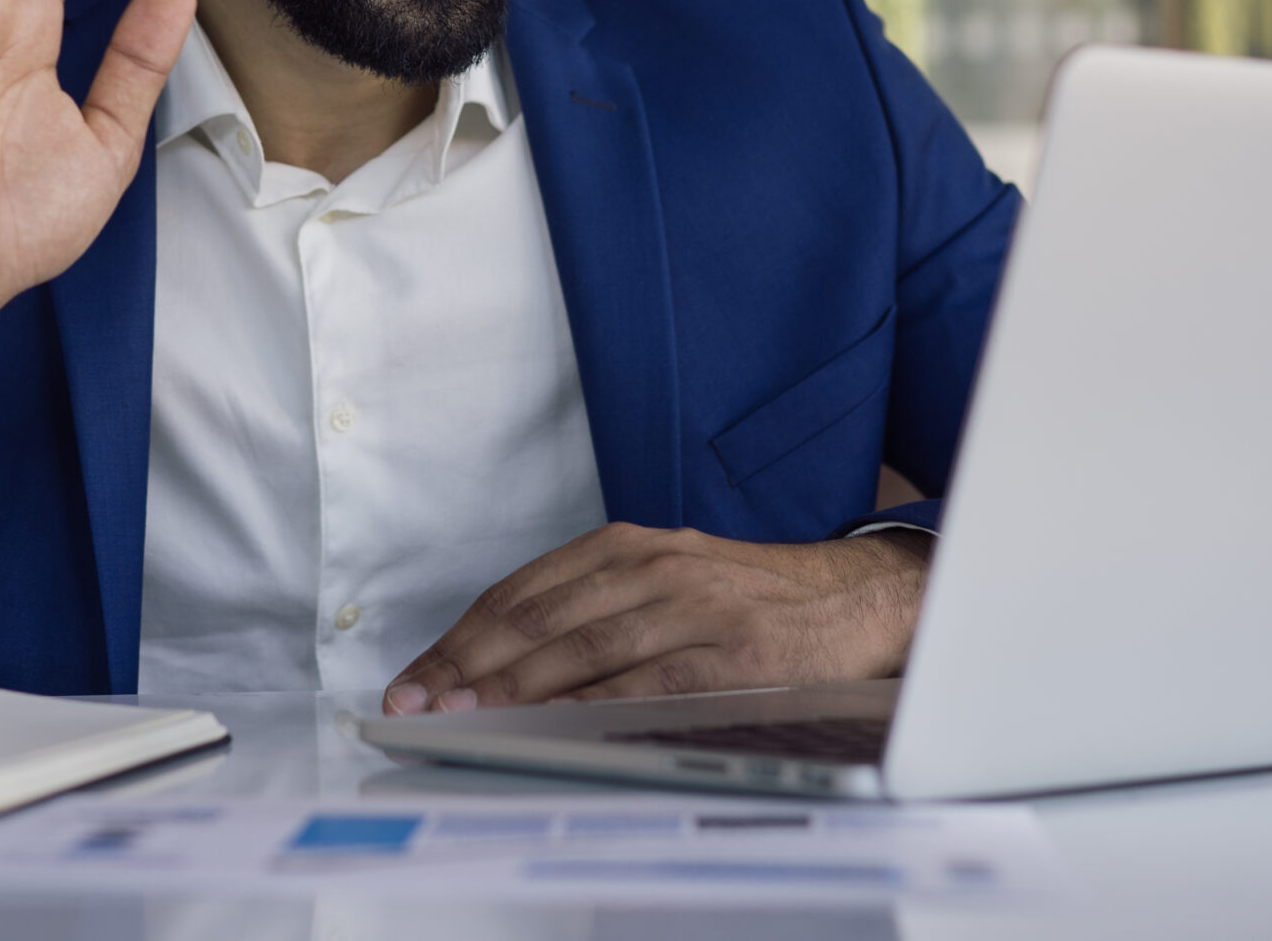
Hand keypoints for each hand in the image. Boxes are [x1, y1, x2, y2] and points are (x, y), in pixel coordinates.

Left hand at [380, 523, 931, 714]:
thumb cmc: (748, 597)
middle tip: (419, 699)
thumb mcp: (666, 578)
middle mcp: (653, 567)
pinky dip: (591, 704)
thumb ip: (595, 607)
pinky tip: (552, 723)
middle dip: (467, 664)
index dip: (460, 637)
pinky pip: (646, 681)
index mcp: (628, 547)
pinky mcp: (730, 655)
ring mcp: (692, 608)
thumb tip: (503, 663)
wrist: (855, 598)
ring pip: (581, 647)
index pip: (520, 593)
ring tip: (463, 714)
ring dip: (512, 686)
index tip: (416, 675)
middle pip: (536, 618)